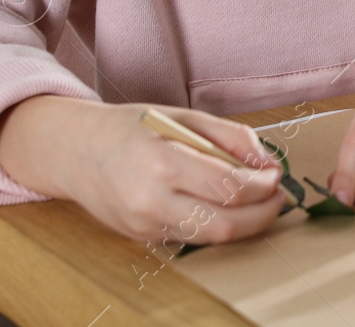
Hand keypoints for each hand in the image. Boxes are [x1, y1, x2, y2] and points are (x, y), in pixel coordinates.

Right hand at [0, 96, 287, 246]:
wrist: (76, 150)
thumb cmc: (132, 127)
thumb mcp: (183, 116)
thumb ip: (230, 136)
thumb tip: (266, 162)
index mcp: (163, 161)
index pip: (229, 187)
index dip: (262, 185)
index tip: (275, 174)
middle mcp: (151, 200)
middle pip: (224, 225)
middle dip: (262, 215)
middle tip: (278, 197)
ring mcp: (144, 224)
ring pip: (210, 238)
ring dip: (244, 225)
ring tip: (258, 204)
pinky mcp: (142, 238)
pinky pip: (191, 237)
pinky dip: (216, 224)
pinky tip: (226, 207)